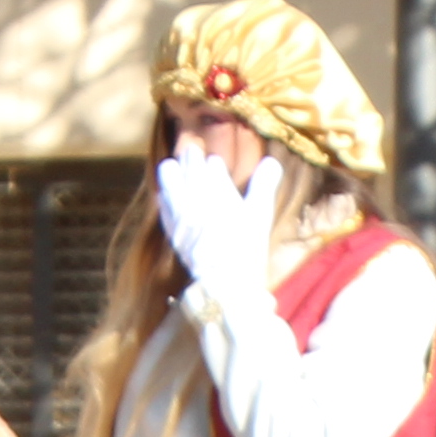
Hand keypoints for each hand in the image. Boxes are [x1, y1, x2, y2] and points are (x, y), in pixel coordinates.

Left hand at [153, 149, 287, 294]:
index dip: (213, 166)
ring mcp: (180, 214)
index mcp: (218, 191)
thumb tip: (272, 161)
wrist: (222, 282)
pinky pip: (164, 207)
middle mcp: (195, 198)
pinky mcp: (173, 232)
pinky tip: (164, 196)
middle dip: (192, 160)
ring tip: (171, 167)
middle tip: (192, 154)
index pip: (212, 167)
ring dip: (173, 174)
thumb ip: (264, 185)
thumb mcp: (260, 215)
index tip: (214, 164)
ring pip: (170, 183)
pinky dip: (165, 198)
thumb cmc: (246, 248)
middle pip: (189, 169)